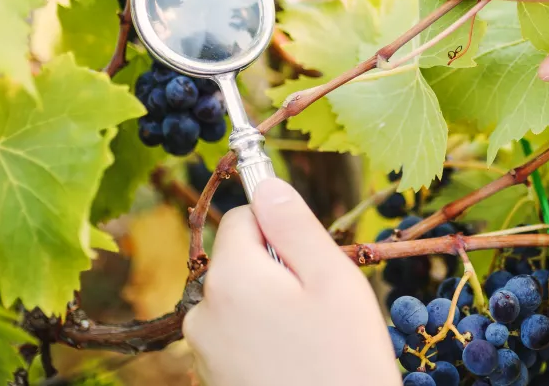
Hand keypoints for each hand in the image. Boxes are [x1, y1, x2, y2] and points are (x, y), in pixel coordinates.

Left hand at [183, 179, 399, 385]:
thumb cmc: (344, 358)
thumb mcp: (332, 280)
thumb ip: (295, 225)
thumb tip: (267, 183)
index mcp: (232, 277)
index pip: (244, 216)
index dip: (283, 228)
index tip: (314, 259)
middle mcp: (204, 311)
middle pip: (240, 257)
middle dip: (278, 268)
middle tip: (320, 304)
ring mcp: (203, 349)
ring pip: (241, 296)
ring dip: (272, 303)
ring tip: (311, 338)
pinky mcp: (212, 376)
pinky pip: (238, 332)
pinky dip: (264, 336)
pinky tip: (296, 360)